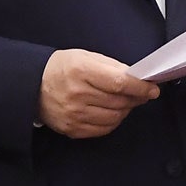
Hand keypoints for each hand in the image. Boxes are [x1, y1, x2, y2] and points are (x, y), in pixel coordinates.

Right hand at [39, 49, 159, 138]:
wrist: (33, 86)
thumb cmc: (61, 68)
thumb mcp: (85, 56)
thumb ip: (112, 66)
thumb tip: (137, 78)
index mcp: (81, 71)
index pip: (120, 83)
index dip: (140, 87)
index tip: (152, 88)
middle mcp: (77, 95)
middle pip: (120, 101)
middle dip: (136, 98)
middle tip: (142, 93)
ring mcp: (74, 115)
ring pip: (115, 117)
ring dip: (126, 109)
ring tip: (124, 101)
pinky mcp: (73, 129)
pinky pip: (104, 129)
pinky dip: (114, 120)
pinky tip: (112, 111)